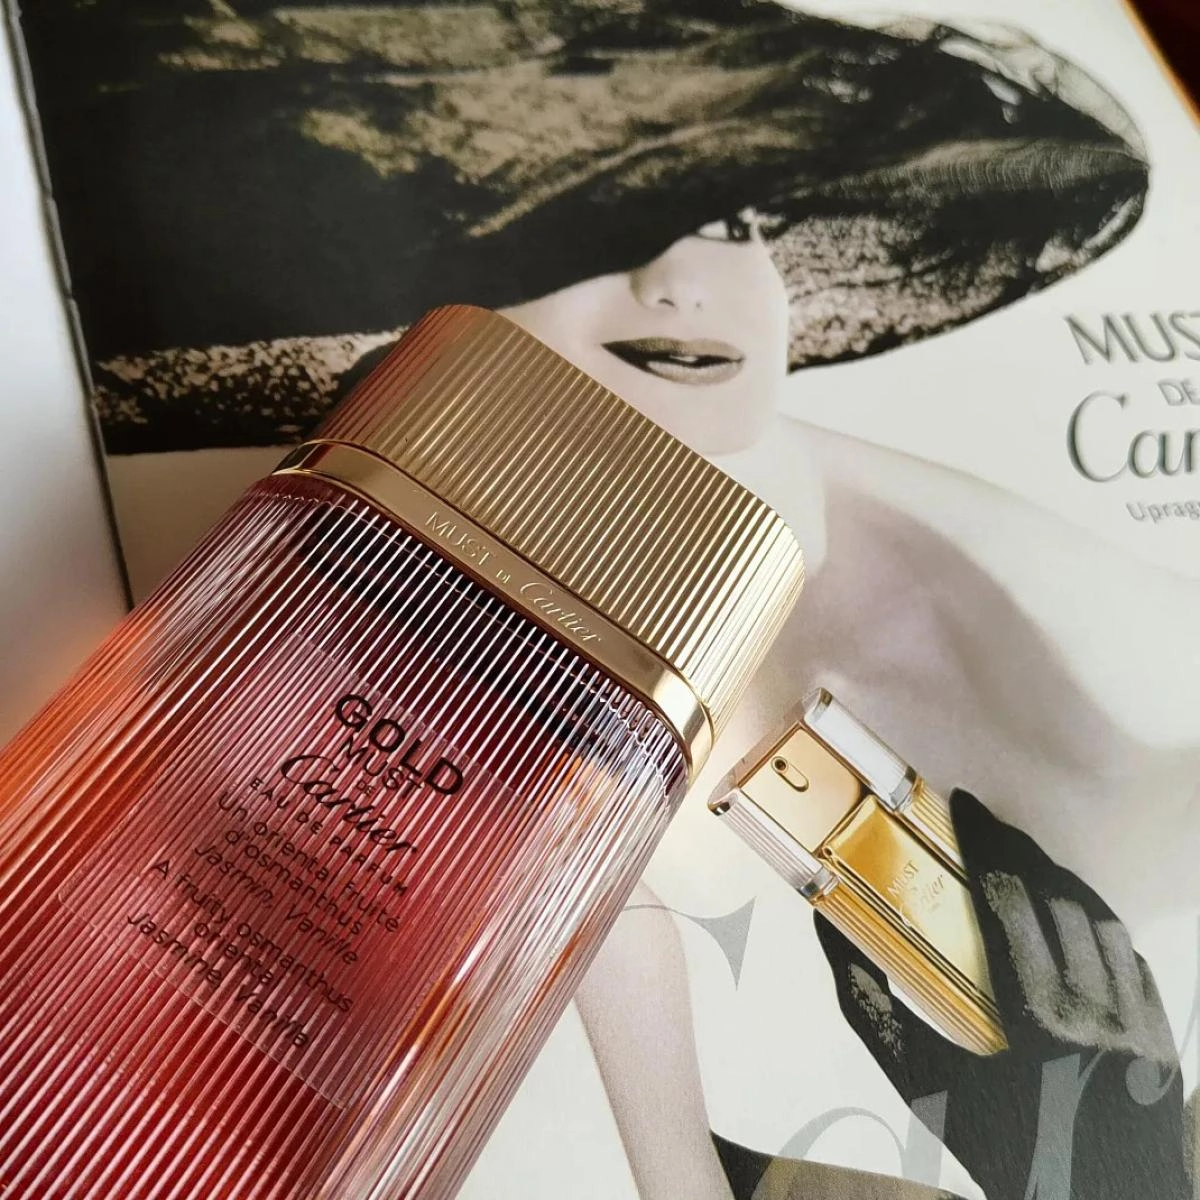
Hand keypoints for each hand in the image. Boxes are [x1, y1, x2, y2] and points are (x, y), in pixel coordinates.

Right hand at [815, 790, 1189, 1199]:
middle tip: (985, 822)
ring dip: (1060, 881)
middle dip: (1017, 848)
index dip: (984, 841)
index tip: (962, 805)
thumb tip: (831, 934)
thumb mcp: (917, 1084)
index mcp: (1031, 1019)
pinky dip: (1102, 927)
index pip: (1007, 899)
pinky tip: (1074, 920)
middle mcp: (1092, 1014)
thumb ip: (869, 1007)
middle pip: (1055, 897)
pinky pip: (1136, 960)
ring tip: (1025, 863)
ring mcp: (1136, 1027)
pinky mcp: (1164, 1041)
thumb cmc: (996, 1149)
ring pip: (1101, 921)